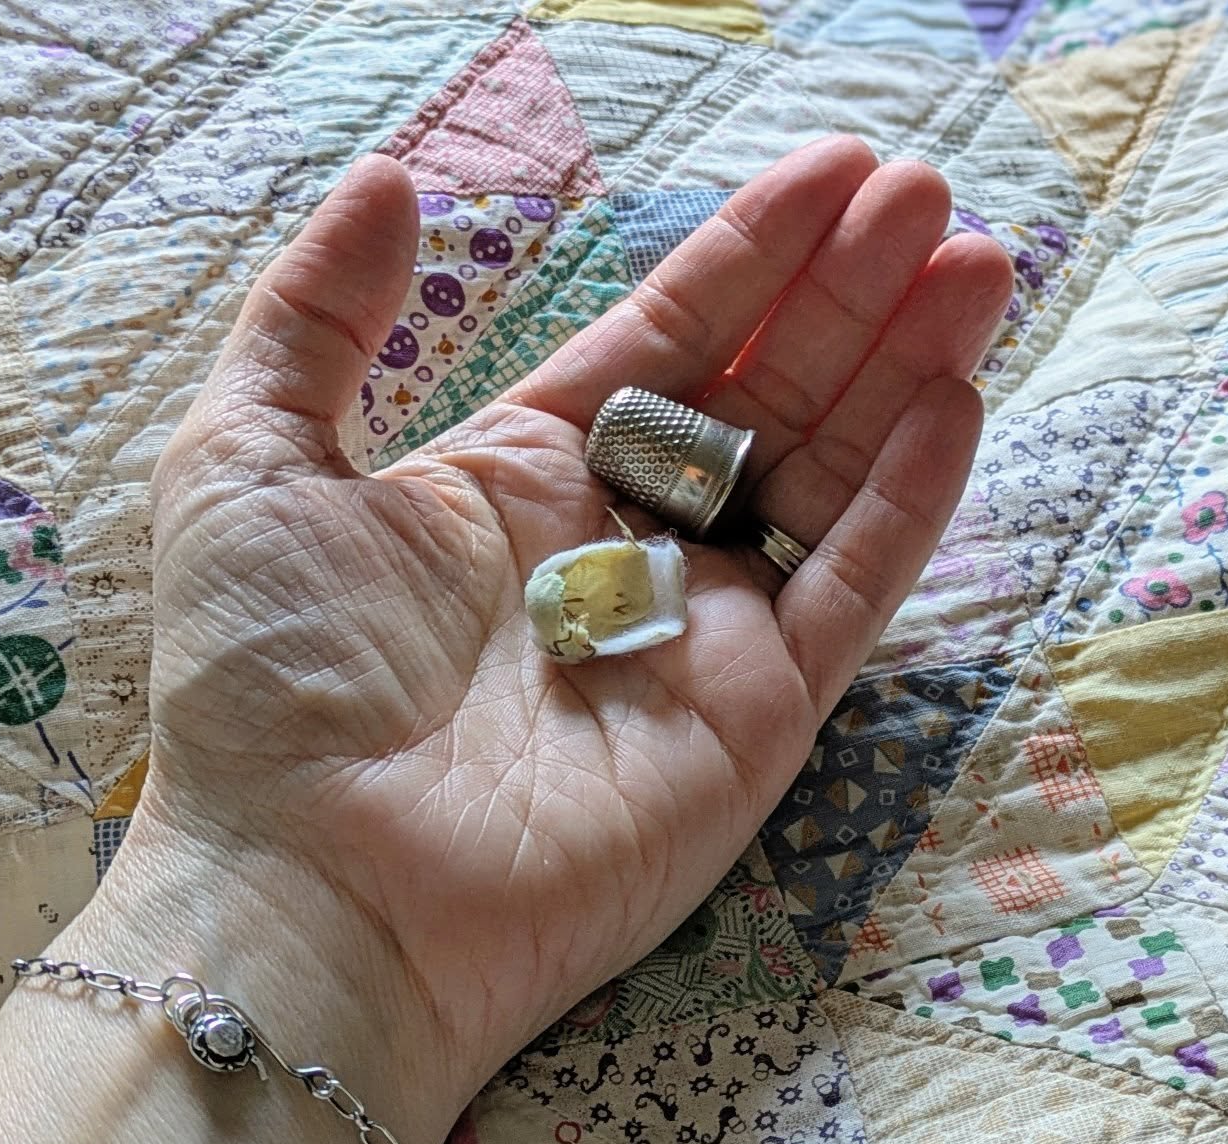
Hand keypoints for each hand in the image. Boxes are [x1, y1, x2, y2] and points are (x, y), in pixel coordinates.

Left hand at [140, 139, 1012, 1097]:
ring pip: (829, 477)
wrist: (324, 889)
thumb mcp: (251, 460)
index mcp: (525, 482)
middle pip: (766, 396)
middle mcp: (626, 550)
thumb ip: (319, 316)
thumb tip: (387, 179)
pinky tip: (954, 398)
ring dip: (903, 369)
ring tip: (976, 259)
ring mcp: (702, 636)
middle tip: (928, 190)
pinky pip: (849, 589)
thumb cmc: (274, 684)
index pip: (666, 344)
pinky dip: (908, 500)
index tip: (834, 169)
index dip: (750, 255)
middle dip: (849, 293)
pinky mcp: (759, 717)